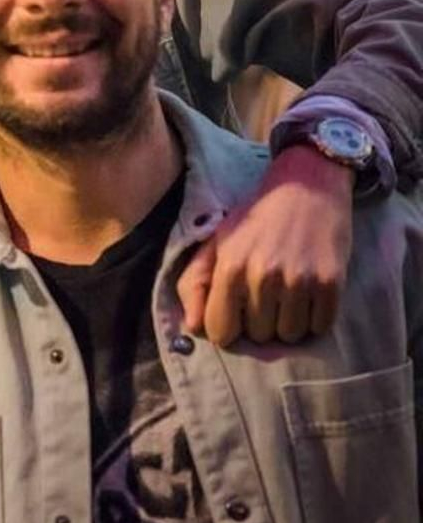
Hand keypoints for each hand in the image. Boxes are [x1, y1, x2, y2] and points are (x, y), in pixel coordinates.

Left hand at [177, 145, 353, 345]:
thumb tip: (191, 328)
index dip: (226, 327)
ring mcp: (300, 281)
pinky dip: (314, 319)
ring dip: (288, 322)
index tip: (234, 314)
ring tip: (287, 294)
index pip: (221, 331)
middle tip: (265, 295)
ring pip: (290, 335)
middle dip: (258, 322)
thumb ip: (195, 283)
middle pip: (258, 335)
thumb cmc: (256, 217)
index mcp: (230, 267)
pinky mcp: (331, 283)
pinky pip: (320, 327)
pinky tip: (308, 294)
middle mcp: (263, 277)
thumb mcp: (216, 242)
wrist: (307, 187)